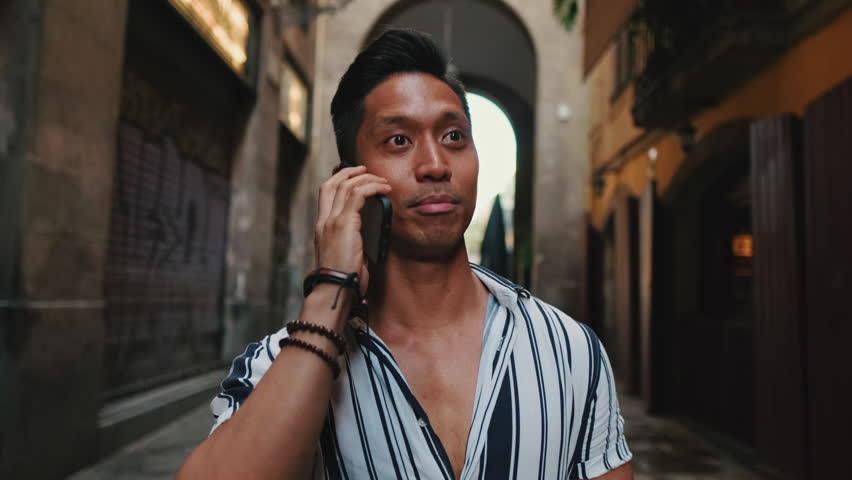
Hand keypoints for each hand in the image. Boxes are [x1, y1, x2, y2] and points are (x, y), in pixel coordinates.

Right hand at [314, 165, 390, 296]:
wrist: (336, 290)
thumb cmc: (344, 279)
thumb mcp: (347, 255)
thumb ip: (352, 240)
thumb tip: (367, 234)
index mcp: (322, 227)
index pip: (325, 192)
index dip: (338, 178)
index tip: (353, 174)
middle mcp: (324, 220)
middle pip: (333, 183)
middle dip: (350, 172)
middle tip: (367, 170)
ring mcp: (332, 221)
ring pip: (346, 185)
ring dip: (366, 179)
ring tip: (381, 181)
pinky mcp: (344, 224)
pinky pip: (358, 195)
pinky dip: (372, 188)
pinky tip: (383, 189)